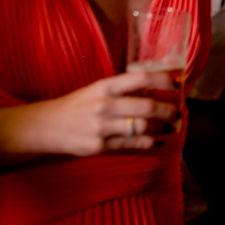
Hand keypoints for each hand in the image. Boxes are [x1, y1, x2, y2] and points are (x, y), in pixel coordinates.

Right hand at [31, 70, 181, 156]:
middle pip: (146, 106)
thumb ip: (123, 89)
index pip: (141, 78)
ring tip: (172, 126)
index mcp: (105, 86)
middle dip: (168, 109)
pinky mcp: (99, 146)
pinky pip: (131, 144)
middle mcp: (104, 105)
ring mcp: (102, 127)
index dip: (163, 80)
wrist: (46, 126)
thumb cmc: (77, 105)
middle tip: (178, 111)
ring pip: (142, 127)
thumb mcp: (97, 90)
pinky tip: (158, 141)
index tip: (176, 84)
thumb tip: (154, 90)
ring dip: (162, 127)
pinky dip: (149, 143)